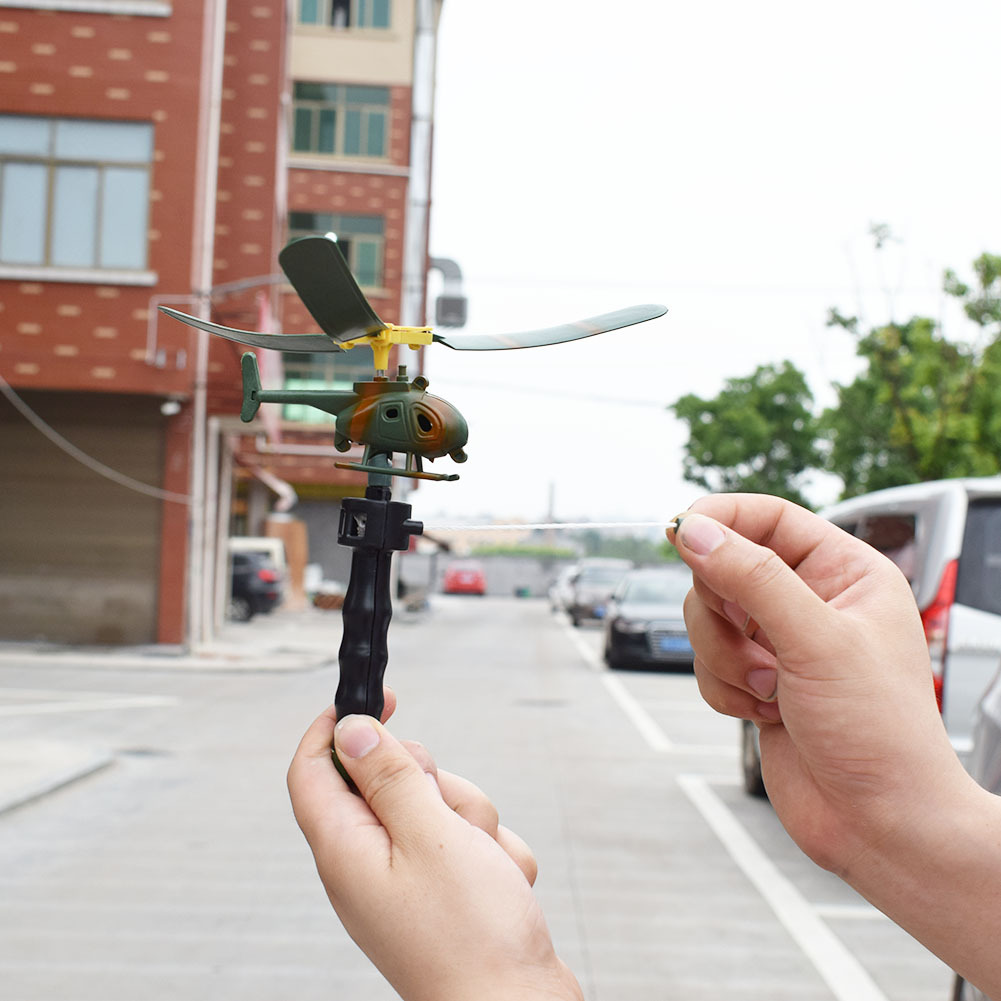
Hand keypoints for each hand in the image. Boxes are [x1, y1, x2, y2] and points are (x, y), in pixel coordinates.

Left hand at [287, 704, 582, 1000]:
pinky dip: (490, 853)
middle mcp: (370, 862)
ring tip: (482, 862)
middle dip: (432, 781)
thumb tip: (350, 731)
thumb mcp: (431, 837)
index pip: (313, 769)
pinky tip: (500, 885)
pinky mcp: (446, 889)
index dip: (338, 726)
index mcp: (346, 849)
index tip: (380, 697)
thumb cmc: (472, 937)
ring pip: (438, 805)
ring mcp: (409, 877)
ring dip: (471, 820)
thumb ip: (390, 777)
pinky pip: (468, 839)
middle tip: (447, 812)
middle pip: (389, 779)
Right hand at [668, 494, 968, 871]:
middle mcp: (810, 601)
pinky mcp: (756, 681)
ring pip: (707, 620)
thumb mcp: (815, 640)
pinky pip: (706, 665)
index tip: (678, 530)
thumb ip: (751, 577)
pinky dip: (724, 690)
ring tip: (769, 691)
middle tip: (752, 645)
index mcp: (843, 572)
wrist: (879, 823)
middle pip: (724, 568)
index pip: (767, 518)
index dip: (720, 519)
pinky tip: (767, 715)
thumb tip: (695, 530)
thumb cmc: (880, 732)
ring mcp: (780, 642)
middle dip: (722, 614)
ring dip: (725, 660)